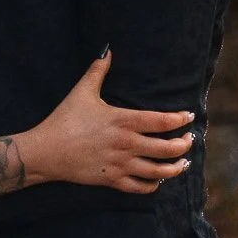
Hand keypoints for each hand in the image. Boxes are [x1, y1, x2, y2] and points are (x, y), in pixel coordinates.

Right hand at [18, 51, 194, 193]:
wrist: (47, 151)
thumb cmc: (65, 119)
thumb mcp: (82, 91)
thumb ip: (98, 70)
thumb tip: (108, 49)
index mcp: (123, 121)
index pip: (161, 121)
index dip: (179, 119)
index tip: (189, 117)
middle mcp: (126, 144)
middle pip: (166, 148)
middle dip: (183, 145)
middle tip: (189, 139)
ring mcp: (120, 165)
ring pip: (158, 171)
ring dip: (175, 168)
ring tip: (184, 163)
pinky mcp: (112, 181)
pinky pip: (140, 188)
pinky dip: (154, 185)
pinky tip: (158, 179)